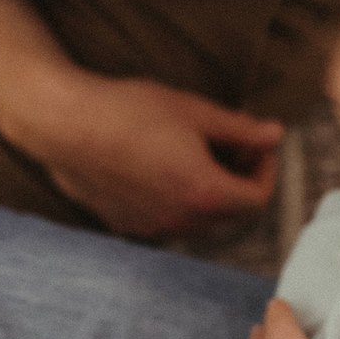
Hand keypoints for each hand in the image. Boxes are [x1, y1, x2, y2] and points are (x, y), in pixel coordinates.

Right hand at [0, 0, 284, 236]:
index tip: (256, 144)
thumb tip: (275, 134)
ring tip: (196, 155)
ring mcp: (152, 227)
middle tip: (232, 147)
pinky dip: (179, 201)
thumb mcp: (195, 111)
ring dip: (210, 194)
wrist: (64, 124)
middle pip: (232, 215)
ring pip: (200, 222)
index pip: (258, 199)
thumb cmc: (129, 110)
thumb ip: (241, 129)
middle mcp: (182, 221)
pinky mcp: (127, 225)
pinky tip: (162, 167)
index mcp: (206, 193)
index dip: (265, 170)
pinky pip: (168, 221)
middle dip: (240, 182)